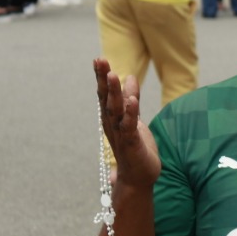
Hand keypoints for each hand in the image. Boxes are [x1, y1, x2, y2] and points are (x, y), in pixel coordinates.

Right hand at [94, 59, 160, 187]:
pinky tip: (133, 100)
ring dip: (114, 93)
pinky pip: (130, 126)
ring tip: (113, 75)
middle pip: (105, 98)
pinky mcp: (131, 143)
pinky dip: (132, 113)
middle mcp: (112, 123)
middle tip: (100, 60)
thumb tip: (129, 77)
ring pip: (116, 110)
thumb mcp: (134, 118)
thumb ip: (131, 99)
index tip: (98, 59)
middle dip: (103, 79)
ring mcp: (120, 133)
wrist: (138, 177)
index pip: (104, 93)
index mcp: (111, 117)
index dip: (101, 76)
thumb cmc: (135, 147)